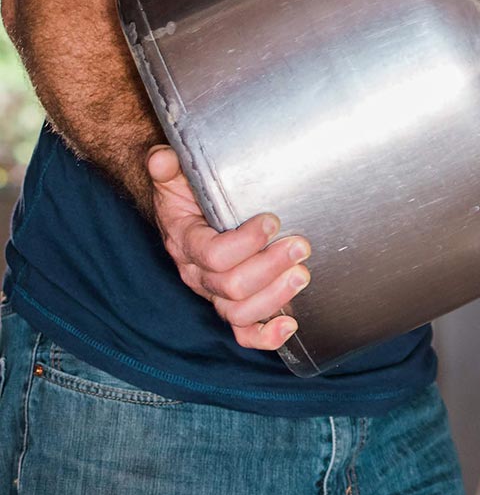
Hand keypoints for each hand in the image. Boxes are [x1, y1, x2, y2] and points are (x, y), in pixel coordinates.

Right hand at [147, 145, 310, 350]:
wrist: (189, 210)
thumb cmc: (190, 193)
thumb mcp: (177, 177)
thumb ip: (170, 168)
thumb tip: (162, 157)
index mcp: (186, 243)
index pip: (212, 254)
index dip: (245, 242)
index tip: (272, 221)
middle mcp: (198, 274)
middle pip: (230, 286)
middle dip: (270, 266)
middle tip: (300, 245)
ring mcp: (215, 294)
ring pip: (239, 312)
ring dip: (275, 296)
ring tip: (302, 273)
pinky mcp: (234, 306)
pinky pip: (244, 332)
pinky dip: (266, 336)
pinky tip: (290, 325)